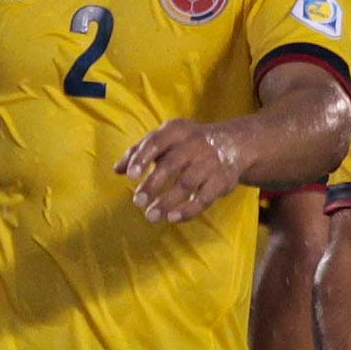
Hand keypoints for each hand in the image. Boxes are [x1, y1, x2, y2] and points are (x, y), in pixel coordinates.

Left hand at [118, 118, 244, 222]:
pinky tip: (172, 218)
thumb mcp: (165, 139)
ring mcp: (210, 162)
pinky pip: (205, 198)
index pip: (156, 142)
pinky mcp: (222, 180)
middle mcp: (194, 144)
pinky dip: (189, 210)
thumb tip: (117, 170)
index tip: (131, 176)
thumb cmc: (187, 143)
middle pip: (171, 165)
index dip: (142, 158)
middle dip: (153, 185)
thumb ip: (139, 152)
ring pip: (187, 183)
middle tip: (137, 202)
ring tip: (150, 216)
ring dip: (167, 201)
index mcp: (176, 131)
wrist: (233, 143)